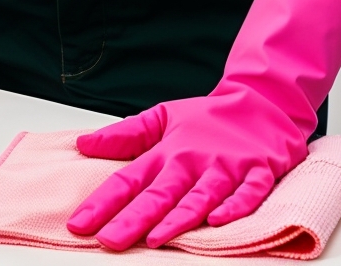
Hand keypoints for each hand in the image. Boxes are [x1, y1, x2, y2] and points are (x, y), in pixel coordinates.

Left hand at [64, 0, 340, 249]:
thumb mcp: (164, 116)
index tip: (79, 224)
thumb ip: (125, 134)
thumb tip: (83, 144)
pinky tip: (217, 221)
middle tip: (109, 240)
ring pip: (201, 197)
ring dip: (179, 218)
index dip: (103, 203)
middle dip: (134, 219)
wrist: (262, 100)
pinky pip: (248, 193)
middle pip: (160, 194)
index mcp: (168, 151)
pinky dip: (234, 207)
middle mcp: (194, 162)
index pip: (129, 179)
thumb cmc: (211, 117)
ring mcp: (227, 168)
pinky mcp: (258, 172)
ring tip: (157, 237)